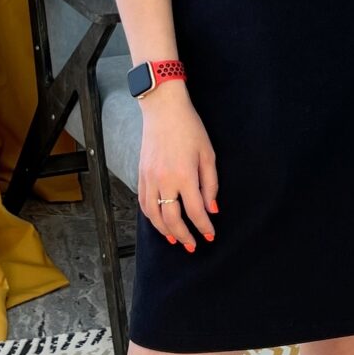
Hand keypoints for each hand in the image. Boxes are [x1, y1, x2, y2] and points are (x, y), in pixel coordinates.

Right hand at [139, 90, 218, 251]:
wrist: (163, 109)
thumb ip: (211, 184)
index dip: (203, 227)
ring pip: (154, 215)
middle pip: (172, 219)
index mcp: (184, 175)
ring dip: (164, 230)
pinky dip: (151, 216)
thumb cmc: (189, 128)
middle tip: (192, 246)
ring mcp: (149, 178)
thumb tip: (212, 209)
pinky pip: (144, 202)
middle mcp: (164, 180)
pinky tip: (159, 222)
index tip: (210, 235)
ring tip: (175, 239)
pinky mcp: (141, 174)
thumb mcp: (208, 154)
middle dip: (184, 236)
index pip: (195, 211)